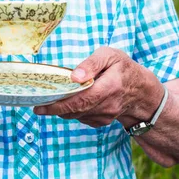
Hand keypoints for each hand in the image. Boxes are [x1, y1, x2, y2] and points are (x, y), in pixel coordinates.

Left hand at [33, 47, 163, 128]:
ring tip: (49, 100)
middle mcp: (108, 105)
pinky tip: (68, 102)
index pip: (81, 99)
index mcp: (110, 87)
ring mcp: (105, 116)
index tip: (40, 106)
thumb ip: (92, 64)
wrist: (141, 91)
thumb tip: (74, 76)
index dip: (59, 104)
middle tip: (38, 105)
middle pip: (75, 110)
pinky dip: (72, 111)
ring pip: (76, 115)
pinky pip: (81, 118)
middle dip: (54, 109)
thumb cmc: (123, 68)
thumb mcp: (110, 56)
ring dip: (62, 109)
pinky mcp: (101, 121)